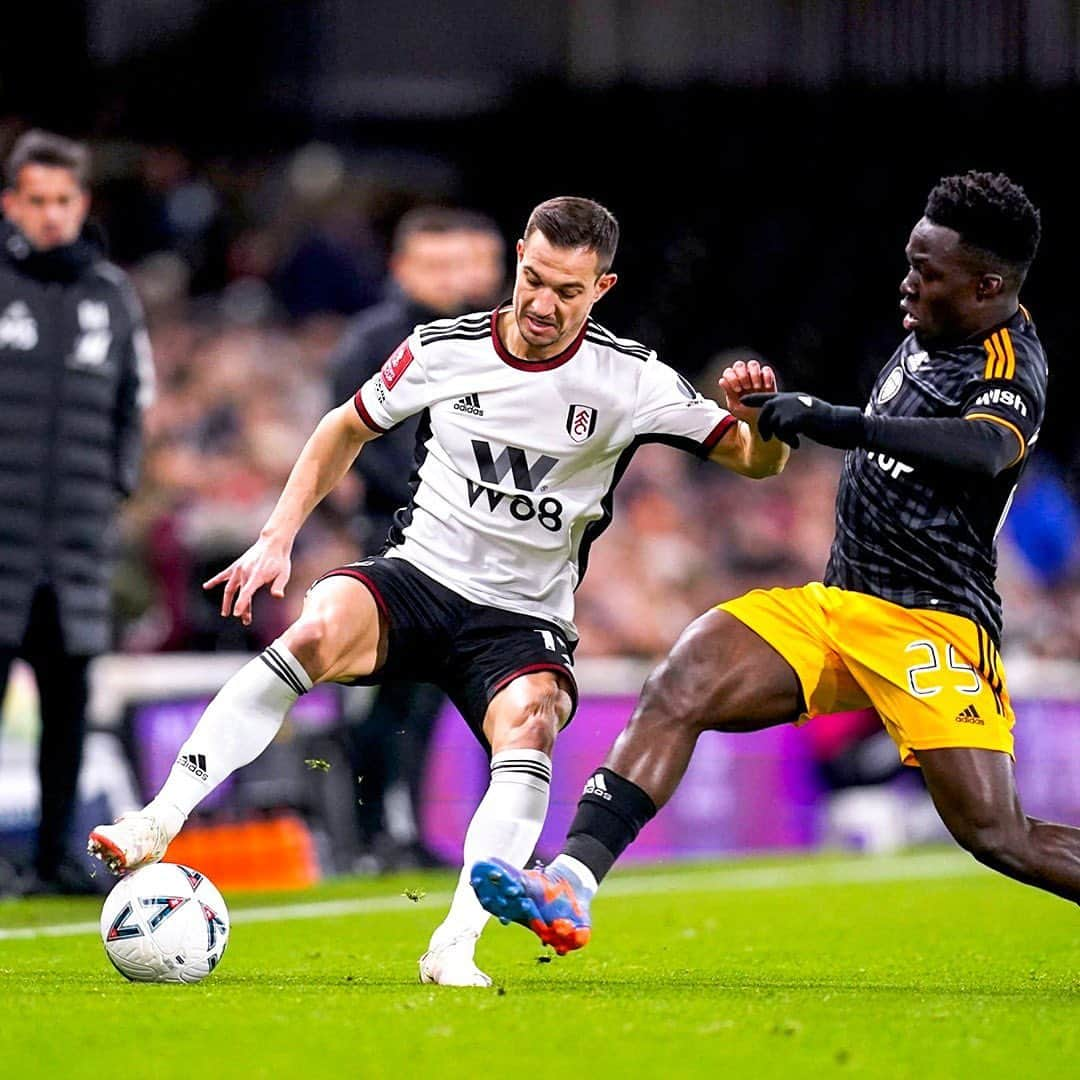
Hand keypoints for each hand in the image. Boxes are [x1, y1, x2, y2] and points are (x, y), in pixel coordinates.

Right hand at [202, 536, 291, 626]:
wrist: (272, 543)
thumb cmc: (280, 560)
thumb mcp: (284, 573)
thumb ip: (279, 585)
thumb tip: (278, 596)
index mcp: (257, 575)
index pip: (247, 593)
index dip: (241, 604)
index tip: (237, 614)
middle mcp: (245, 572)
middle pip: (240, 594)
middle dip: (241, 609)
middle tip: (245, 621)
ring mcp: (239, 569)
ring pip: (230, 588)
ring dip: (227, 601)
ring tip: (225, 613)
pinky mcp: (236, 566)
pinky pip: (223, 575)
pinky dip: (214, 581)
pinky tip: (206, 586)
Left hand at [717, 358, 777, 424]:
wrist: (760, 420)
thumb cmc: (745, 414)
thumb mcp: (735, 407)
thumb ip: (729, 394)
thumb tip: (722, 381)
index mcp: (732, 382)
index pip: (729, 372)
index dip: (732, 379)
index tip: (737, 390)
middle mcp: (743, 376)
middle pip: (739, 365)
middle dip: (742, 375)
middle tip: (746, 387)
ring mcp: (755, 376)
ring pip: (753, 364)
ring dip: (754, 374)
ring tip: (756, 387)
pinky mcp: (768, 378)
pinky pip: (767, 369)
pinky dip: (766, 377)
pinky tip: (766, 387)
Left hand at [740, 392, 866, 449]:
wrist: (840, 423)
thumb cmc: (825, 421)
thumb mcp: (805, 413)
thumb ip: (791, 413)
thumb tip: (780, 421)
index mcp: (791, 398)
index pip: (767, 397)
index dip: (753, 399)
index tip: (741, 401)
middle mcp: (789, 400)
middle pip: (765, 411)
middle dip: (762, 426)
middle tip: (767, 439)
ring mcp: (791, 408)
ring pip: (773, 423)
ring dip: (779, 436)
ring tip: (791, 441)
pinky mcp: (795, 418)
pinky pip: (782, 431)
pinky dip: (789, 440)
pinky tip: (798, 444)